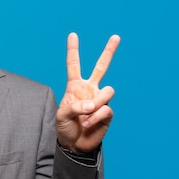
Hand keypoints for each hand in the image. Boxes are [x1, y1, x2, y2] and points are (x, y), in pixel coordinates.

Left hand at [56, 33, 120, 152]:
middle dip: (109, 52)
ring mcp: (100, 100)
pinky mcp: (107, 112)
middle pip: (101, 67)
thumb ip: (75, 106)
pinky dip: (94, 118)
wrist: (74, 144)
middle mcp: (90, 90)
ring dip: (95, 104)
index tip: (73, 35)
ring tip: (85, 116)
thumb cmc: (65, 127)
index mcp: (75, 86)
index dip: (73, 50)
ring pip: (107, 92)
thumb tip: (92, 104)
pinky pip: (105, 109)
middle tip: (116, 36)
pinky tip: (88, 124)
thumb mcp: (62, 115)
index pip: (74, 65)